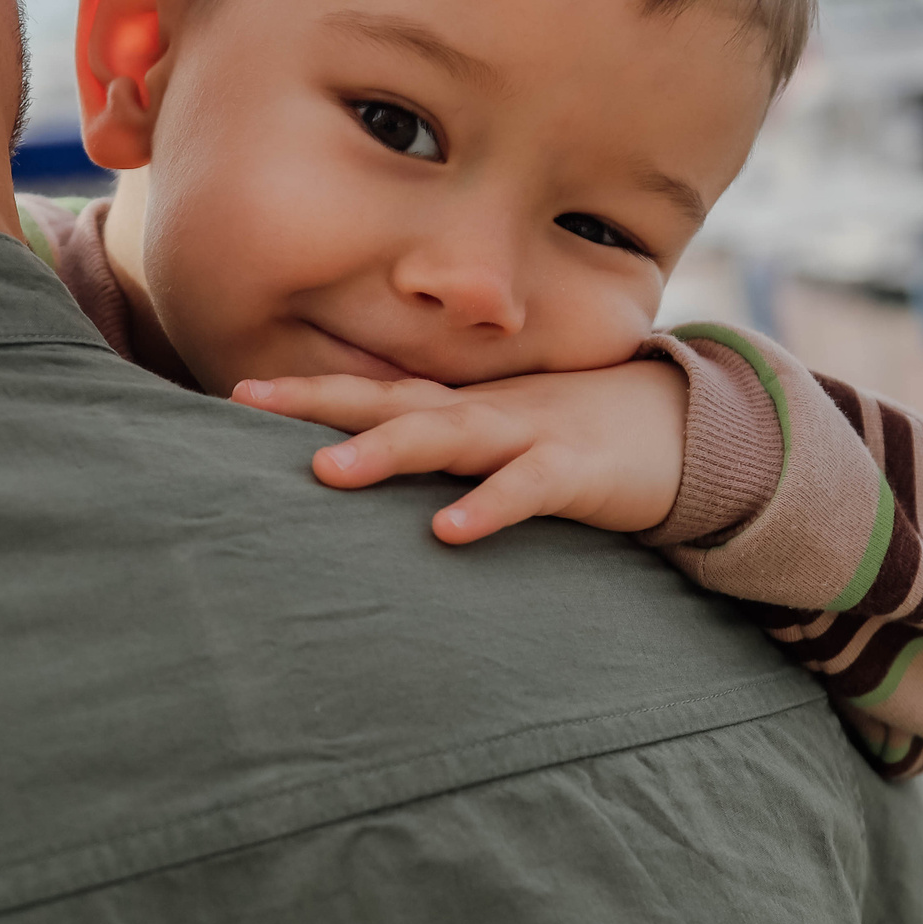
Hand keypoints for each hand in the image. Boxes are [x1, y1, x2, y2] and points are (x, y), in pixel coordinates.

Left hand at [230, 360, 686, 544]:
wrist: (684, 428)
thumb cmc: (578, 440)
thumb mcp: (502, 441)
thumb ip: (443, 457)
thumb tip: (368, 479)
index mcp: (461, 409)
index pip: (373, 392)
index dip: (308, 391)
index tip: (238, 393)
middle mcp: (483, 413)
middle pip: (391, 399)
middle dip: (320, 401)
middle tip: (248, 402)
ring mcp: (529, 434)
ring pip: (448, 437)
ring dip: (387, 450)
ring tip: (327, 471)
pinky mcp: (575, 470)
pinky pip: (526, 489)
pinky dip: (488, 506)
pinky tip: (448, 532)